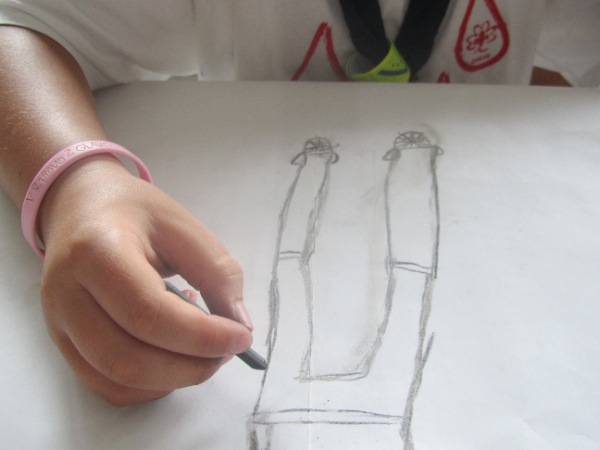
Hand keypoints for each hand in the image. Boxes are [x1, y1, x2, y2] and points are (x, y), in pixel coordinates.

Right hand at [37, 155, 252, 404]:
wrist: (80, 207)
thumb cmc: (135, 212)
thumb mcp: (184, 226)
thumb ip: (216, 273)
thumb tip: (239, 327)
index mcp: (97, 251)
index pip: (149, 313)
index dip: (201, 336)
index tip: (241, 336)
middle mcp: (67, 294)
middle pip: (128, 358)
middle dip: (190, 367)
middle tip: (226, 352)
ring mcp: (59, 324)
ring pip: (117, 381)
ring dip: (173, 379)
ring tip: (199, 347)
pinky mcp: (63, 342)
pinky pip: (108, 386)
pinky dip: (151, 386)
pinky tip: (172, 356)